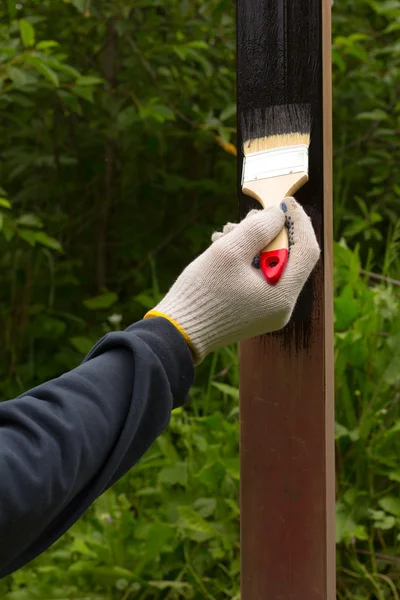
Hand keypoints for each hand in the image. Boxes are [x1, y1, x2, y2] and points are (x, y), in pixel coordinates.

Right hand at [145, 198, 319, 362]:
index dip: (299, 222)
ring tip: (226, 234)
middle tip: (247, 218)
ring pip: (273, 265)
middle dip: (271, 232)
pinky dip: (247, 260)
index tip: (285, 202)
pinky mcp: (255, 311)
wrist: (179, 332)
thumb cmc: (202, 294)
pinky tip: (224, 248)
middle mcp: (282, 306)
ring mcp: (269, 311)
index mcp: (282, 296)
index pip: (307, 250)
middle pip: (290, 257)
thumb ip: (258, 228)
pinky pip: (260, 277)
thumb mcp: (229, 252)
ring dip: (254, 244)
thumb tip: (278, 214)